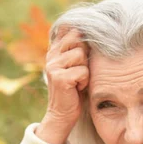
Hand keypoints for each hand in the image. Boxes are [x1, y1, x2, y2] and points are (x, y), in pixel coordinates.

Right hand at [39, 28, 89, 143]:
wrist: (62, 114)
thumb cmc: (74, 90)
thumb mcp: (76, 66)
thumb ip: (78, 49)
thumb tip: (90, 30)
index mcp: (55, 50)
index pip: (69, 29)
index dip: (81, 35)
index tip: (85, 50)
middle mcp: (51, 56)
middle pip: (77, 39)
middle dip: (85, 54)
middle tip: (80, 70)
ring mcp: (53, 66)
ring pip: (80, 55)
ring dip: (85, 70)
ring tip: (78, 80)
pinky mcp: (59, 78)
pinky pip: (82, 71)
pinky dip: (84, 81)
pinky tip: (78, 88)